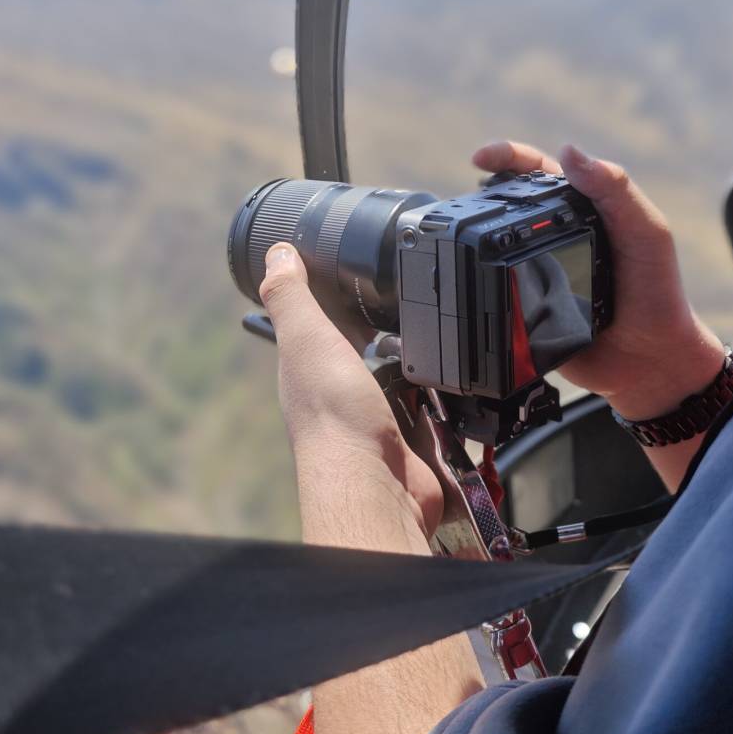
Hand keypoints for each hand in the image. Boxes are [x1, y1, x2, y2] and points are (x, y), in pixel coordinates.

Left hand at [259, 243, 443, 539]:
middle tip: (412, 298)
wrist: (375, 482)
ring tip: (440, 329)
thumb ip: (292, 295)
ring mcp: (382, 415)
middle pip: (372, 346)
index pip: (323, 322)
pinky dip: (448, 392)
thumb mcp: (305, 337)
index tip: (356, 273)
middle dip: (392, 327)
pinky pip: (439, 405)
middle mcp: (344, 391)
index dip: (336, 299)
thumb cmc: (332, 416)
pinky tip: (456, 375)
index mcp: (312, 366)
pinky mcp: (419, 435)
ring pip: (409, 373)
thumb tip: (275, 251)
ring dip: (423, 358)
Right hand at [473, 140, 725, 419]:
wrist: (650, 361)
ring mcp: (537, 268)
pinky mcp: (524, 304)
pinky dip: (474, 277)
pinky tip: (463, 274)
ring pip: (492, 242)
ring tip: (457, 228)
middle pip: (507, 201)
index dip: (508, 157)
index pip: (539, 171)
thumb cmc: (657, 292)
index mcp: (584, 208)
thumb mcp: (645, 232)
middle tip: (463, 197)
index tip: (480, 158)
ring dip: (471, 231)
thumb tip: (570, 151)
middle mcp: (556, 234)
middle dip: (480, 191)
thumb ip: (616, 190)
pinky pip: (492, 287)